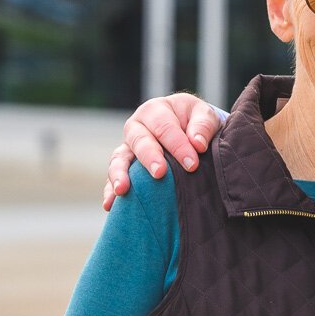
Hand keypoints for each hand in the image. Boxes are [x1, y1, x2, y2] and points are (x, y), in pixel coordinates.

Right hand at [101, 93, 221, 209]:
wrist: (190, 128)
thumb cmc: (197, 121)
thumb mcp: (204, 115)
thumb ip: (203, 125)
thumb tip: (198, 144)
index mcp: (156, 111)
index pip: (165, 128)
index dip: (178, 146)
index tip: (192, 164)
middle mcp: (137, 126)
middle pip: (139, 141)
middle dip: (150, 157)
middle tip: (160, 173)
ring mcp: (128, 147)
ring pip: (119, 158)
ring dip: (120, 174)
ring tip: (122, 190)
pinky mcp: (125, 165)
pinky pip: (114, 177)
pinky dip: (110, 189)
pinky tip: (110, 204)